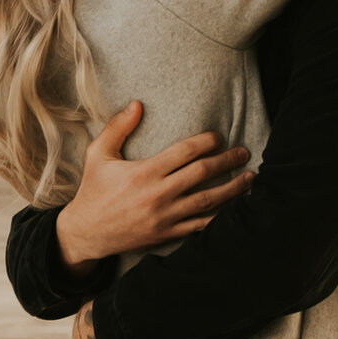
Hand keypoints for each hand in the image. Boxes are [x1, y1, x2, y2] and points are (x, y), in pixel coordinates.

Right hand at [55, 99, 251, 270]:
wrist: (87, 233)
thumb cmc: (93, 190)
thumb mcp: (97, 154)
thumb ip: (117, 127)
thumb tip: (136, 103)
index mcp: (143, 172)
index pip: (184, 152)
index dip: (206, 141)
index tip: (219, 136)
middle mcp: (157, 195)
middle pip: (202, 174)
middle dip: (227, 161)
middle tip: (244, 152)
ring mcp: (165, 217)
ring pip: (208, 201)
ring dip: (232, 188)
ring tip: (250, 177)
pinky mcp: (167, 234)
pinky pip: (200, 226)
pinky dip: (220, 218)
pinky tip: (236, 209)